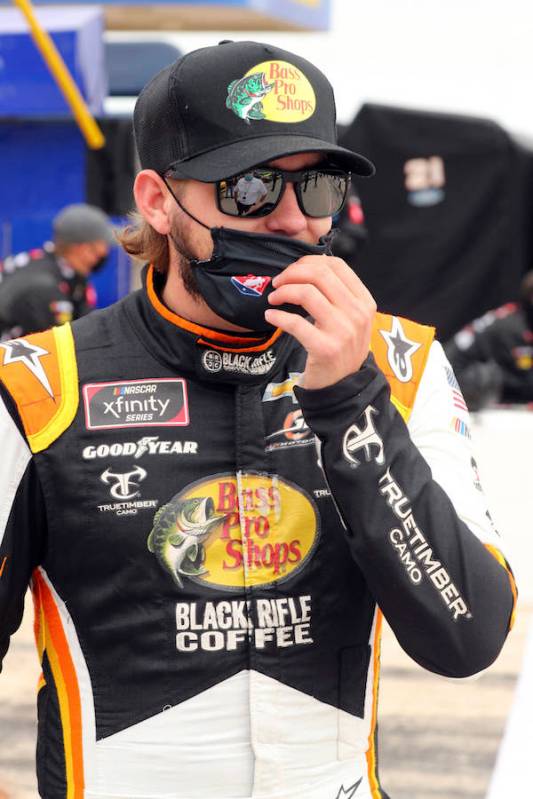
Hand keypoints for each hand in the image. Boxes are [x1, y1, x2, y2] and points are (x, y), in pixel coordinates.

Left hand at [264, 256, 375, 389]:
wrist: (342, 387)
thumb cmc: (341, 348)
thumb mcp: (350, 319)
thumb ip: (337, 295)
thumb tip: (305, 268)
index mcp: (365, 301)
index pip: (336, 265)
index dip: (309, 262)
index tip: (292, 271)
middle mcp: (357, 314)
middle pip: (320, 275)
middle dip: (292, 273)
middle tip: (277, 282)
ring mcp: (343, 331)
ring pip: (307, 293)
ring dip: (283, 292)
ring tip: (273, 299)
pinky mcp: (325, 348)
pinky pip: (295, 322)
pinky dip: (278, 316)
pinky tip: (270, 316)